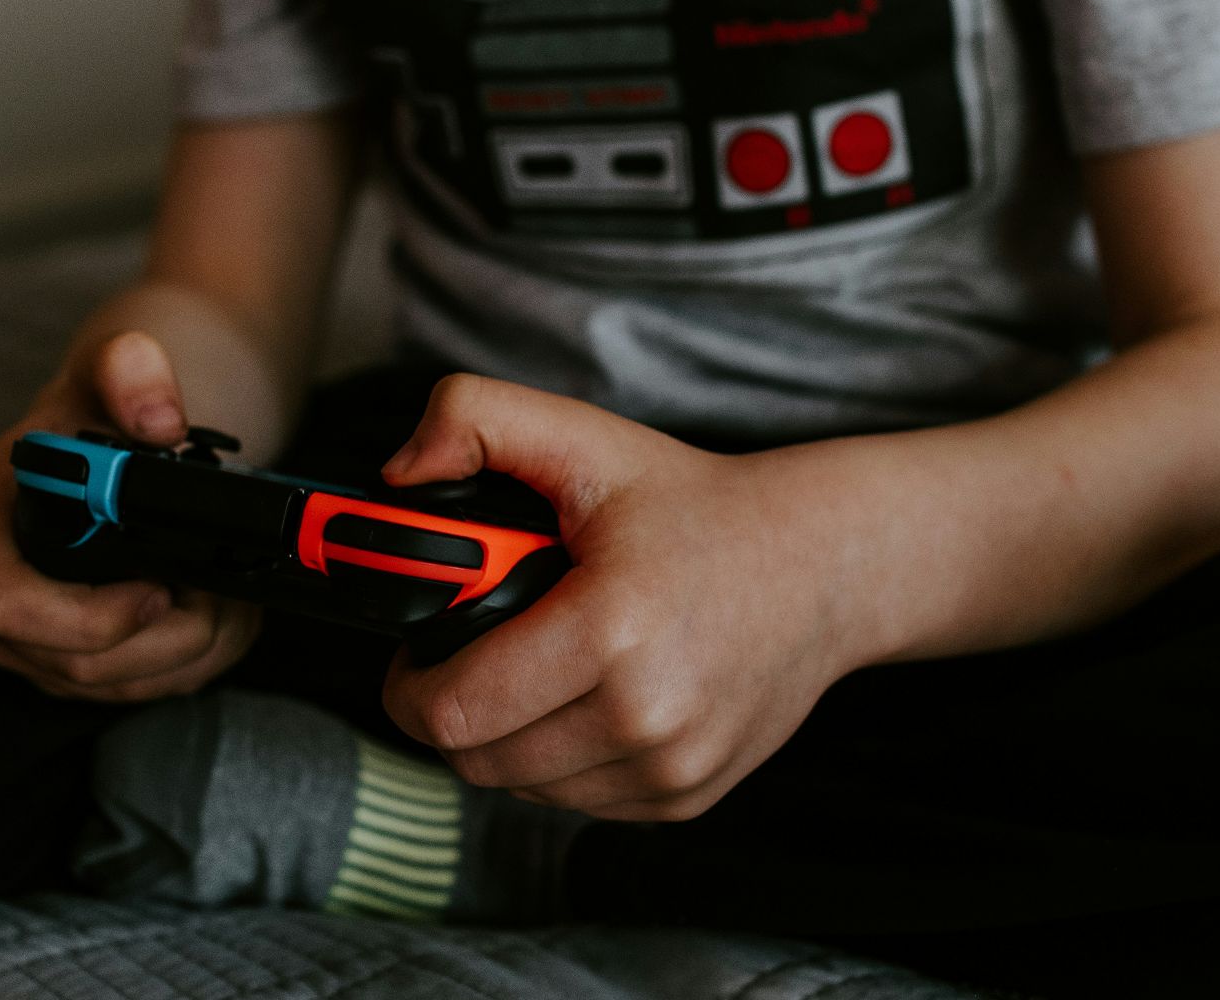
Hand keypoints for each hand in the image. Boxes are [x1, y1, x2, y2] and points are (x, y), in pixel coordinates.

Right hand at [0, 330, 261, 701]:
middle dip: (165, 636)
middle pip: (74, 662)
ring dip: (187, 648)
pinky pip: (131, 690)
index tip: (162, 586)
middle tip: (218, 590)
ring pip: (113, 685)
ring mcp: (14, 640)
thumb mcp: (113, 370)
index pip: (11, 605)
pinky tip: (210, 611)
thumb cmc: (96, 415)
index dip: (93, 616)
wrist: (105, 444)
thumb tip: (159, 419)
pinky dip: (188, 660)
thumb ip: (132, 372)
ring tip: (223, 593)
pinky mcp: (56, 667)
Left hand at [380, 375, 878, 820]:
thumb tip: (398, 473)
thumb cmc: (694, 505)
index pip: (454, 711)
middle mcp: (648, 714)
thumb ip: (473, 418)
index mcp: (611, 629)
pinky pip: (576, 801)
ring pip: (522, 787)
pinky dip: (558, 760)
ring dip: (504, 738)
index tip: (415, 652)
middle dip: (448, 711)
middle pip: (477, 759)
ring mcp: (671, 766)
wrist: (821, 566)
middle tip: (463, 656)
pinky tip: (581, 697)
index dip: (408, 685)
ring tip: (529, 669)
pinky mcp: (684, 797)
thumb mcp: (584, 437)